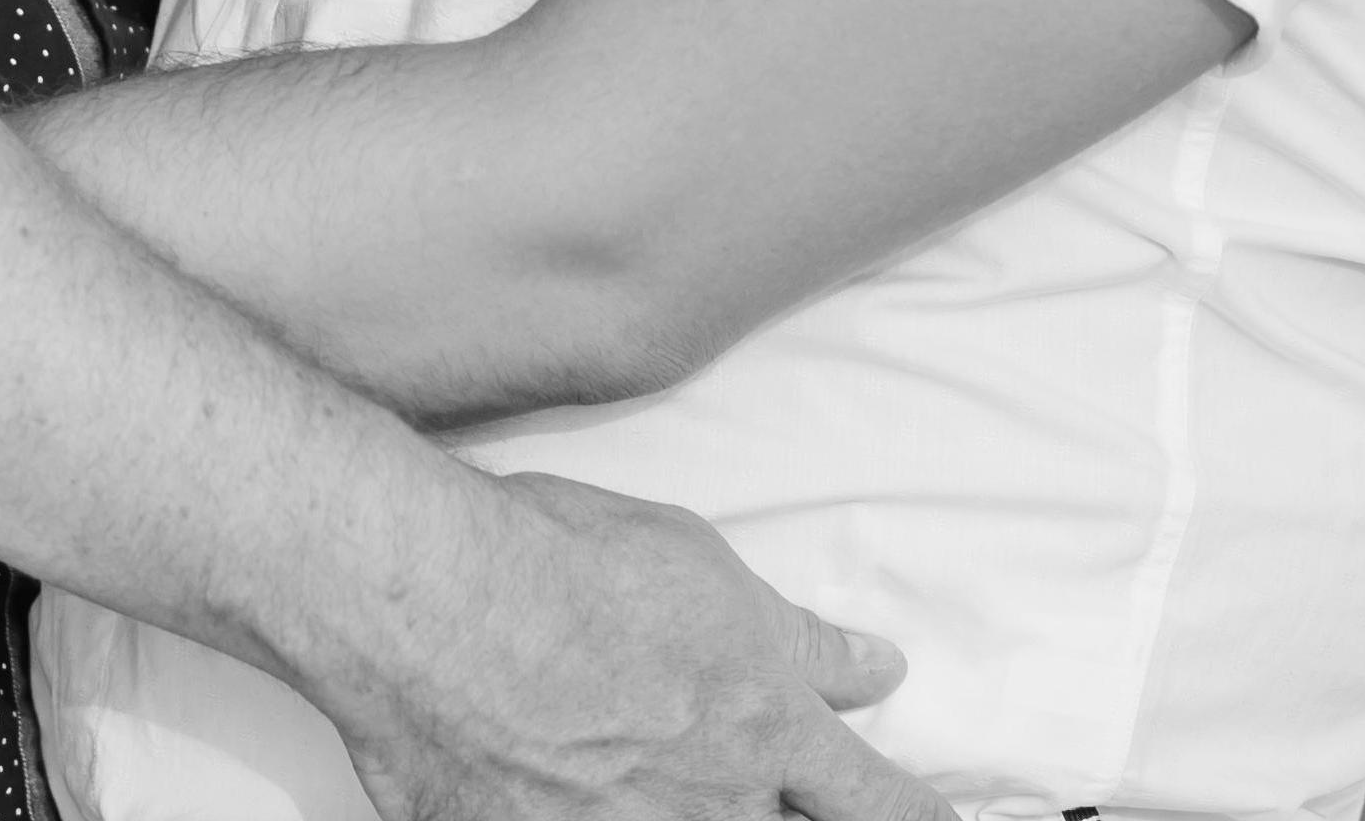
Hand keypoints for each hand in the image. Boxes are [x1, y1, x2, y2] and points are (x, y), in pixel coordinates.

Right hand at [336, 470, 945, 820]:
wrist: (444, 611)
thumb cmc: (568, 568)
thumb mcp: (708, 575)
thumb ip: (799, 640)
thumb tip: (875, 666)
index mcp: (768, 735)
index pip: (878, 805)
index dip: (921, 817)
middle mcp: (714, 812)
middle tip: (774, 794)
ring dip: (699, 810)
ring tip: (652, 775)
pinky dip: (597, 813)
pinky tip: (571, 789)